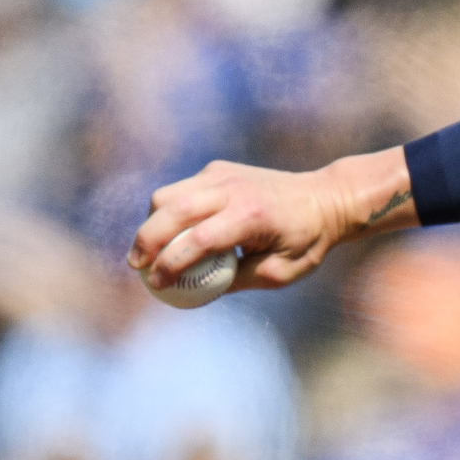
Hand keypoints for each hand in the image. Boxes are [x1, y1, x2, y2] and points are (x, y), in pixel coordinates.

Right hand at [130, 147, 415, 294]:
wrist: (324, 198)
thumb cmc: (305, 241)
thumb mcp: (278, 273)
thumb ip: (235, 281)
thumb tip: (193, 291)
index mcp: (252, 216)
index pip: (198, 240)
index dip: (171, 264)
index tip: (157, 284)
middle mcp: (233, 189)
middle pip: (171, 210)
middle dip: (146, 240)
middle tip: (136, 266)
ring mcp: (223, 174)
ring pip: (168, 194)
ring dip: (152, 223)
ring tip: (149, 251)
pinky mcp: (218, 169)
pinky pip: (181, 189)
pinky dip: (169, 211)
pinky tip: (172, 233)